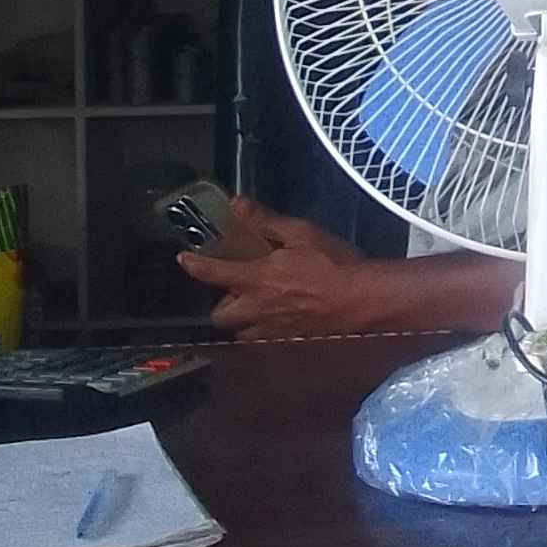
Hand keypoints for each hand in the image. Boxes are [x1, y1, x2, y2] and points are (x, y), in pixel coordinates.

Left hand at [179, 202, 369, 338]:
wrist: (362, 299)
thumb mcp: (301, 233)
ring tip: (255, 306)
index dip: (195, 265)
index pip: (214, 273)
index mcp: (256, 279)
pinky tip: (277, 318)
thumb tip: (236, 205)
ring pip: (240, 332)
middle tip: (235, 290)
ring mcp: (271, 329)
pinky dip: (262, 329)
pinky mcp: (288, 340)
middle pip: (220, 316)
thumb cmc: (332, 263)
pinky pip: (262, 339)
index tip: (184, 259)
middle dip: (222, 305)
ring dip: (241, 320)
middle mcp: (257, 309)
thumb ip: (266, 221)